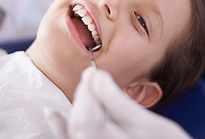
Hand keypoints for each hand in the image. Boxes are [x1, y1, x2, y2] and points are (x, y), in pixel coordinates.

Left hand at [45, 67, 190, 138]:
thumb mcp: (153, 124)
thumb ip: (121, 104)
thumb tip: (97, 79)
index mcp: (126, 138)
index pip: (97, 110)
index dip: (94, 88)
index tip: (97, 72)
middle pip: (83, 120)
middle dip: (85, 94)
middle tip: (91, 74)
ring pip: (77, 129)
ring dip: (77, 105)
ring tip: (85, 85)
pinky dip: (60, 129)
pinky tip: (52, 113)